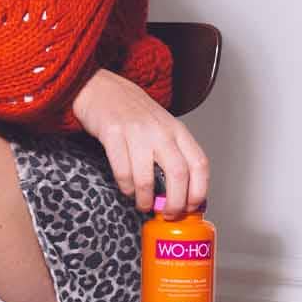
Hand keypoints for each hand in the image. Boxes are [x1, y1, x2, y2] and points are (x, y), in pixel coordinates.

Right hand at [70, 67, 208, 217]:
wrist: (102, 88)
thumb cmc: (133, 112)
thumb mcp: (163, 126)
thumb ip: (174, 153)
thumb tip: (185, 190)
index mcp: (177, 130)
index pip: (199, 164)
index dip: (199, 190)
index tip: (193, 206)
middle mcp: (160, 131)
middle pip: (178, 174)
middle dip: (175, 202)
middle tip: (168, 214)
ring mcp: (136, 132)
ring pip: (148, 178)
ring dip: (146, 200)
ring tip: (144, 205)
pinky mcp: (112, 135)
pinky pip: (122, 171)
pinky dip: (127, 188)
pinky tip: (128, 190)